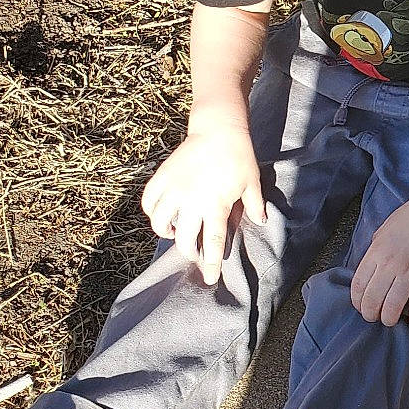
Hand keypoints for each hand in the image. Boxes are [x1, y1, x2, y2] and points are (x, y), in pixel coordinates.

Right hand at [141, 125, 266, 285]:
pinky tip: (162, 214)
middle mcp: (192, 201)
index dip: (211, 264)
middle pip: (184, 240)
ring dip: (167, 233)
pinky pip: (148, 202)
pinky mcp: (162, 177)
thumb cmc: (239, 156)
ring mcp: (174, 189)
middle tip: (195, 255)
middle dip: (189, 253)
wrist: (218, 129)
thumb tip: (261, 221)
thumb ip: (255, 205)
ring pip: (159, 223)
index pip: (212, 243)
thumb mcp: (252, 182)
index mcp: (216, 206)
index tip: (210, 279)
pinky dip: (152, 212)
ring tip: (175, 233)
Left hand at [350, 181, 408, 326]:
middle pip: (372, 300)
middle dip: (371, 314)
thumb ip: (376, 247)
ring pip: (392, 307)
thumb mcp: (385, 228)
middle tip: (374, 317)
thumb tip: (372, 264)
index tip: (361, 306)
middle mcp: (390, 264)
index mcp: (376, 251)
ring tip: (391, 320)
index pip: (358, 285)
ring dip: (389, 319)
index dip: (357, 301)